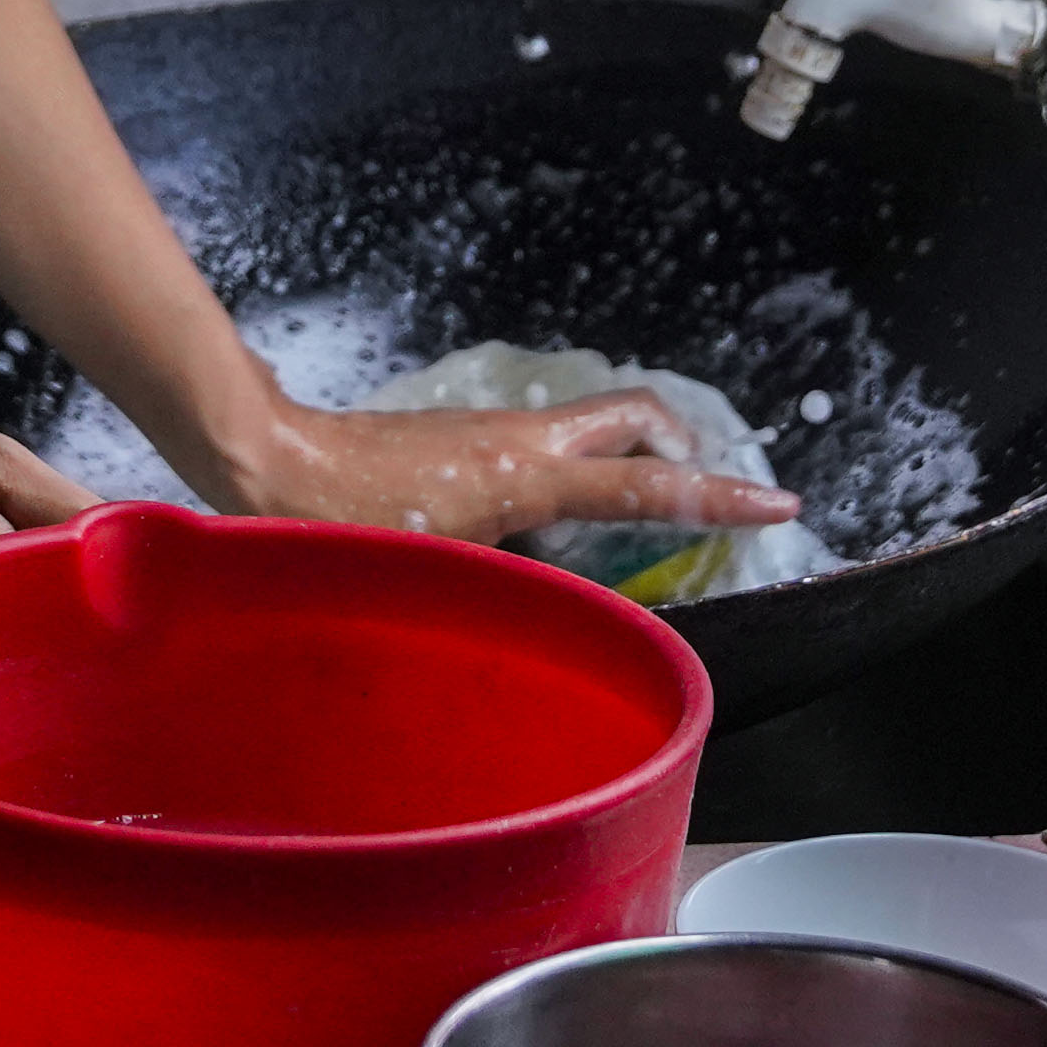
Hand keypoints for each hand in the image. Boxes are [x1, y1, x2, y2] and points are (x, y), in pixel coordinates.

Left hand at [234, 384, 799, 554]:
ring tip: (650, 529)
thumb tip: (563, 625)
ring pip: (592, 434)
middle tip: (710, 499)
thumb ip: (507, 596)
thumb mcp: (433, 574)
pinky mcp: (465, 444)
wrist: (266, 461)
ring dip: (633, 464)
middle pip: (635, 420)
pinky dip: (583, 479)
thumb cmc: (339, 524)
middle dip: (687, 451)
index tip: (780, 505)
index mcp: (527, 472)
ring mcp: (493, 434)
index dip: (721, 499)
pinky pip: (550, 452)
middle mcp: (522, 440)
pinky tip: (565, 536)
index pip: (648, 485)